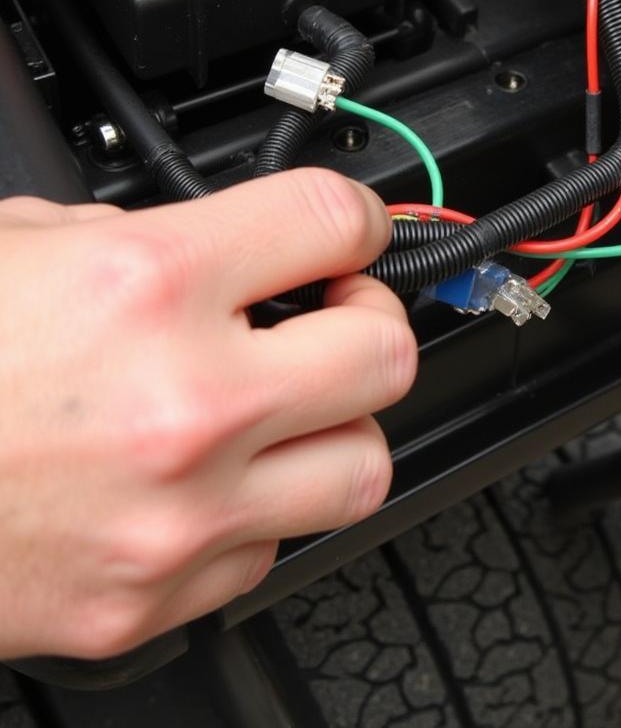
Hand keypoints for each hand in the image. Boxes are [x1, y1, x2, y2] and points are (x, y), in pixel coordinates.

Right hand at [0, 169, 415, 659]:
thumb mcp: (22, 246)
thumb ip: (149, 239)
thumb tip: (235, 252)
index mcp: (148, 285)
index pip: (336, 220)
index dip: (358, 219)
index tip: (351, 236)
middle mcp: (183, 404)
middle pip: (386, 353)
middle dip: (367, 324)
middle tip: (332, 320)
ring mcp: (177, 517)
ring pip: (361, 467)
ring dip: (336, 427)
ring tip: (286, 409)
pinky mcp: (153, 599)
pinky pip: (270, 546)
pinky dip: (257, 509)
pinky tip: (203, 484)